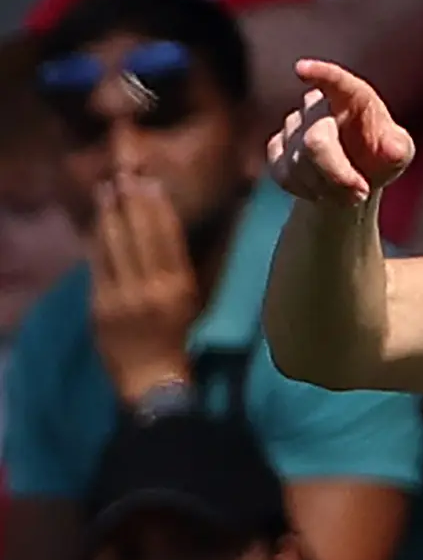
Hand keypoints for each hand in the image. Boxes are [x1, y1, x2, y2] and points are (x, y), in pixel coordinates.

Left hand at [89, 175, 199, 403]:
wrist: (153, 381)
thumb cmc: (178, 341)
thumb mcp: (189, 303)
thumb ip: (177, 272)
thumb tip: (165, 238)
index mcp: (180, 286)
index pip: (168, 237)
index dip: (158, 208)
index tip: (152, 185)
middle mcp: (152, 287)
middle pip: (140, 236)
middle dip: (131, 204)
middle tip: (125, 178)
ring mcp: (123, 296)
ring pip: (115, 246)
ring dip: (110, 215)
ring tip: (106, 192)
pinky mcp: (100, 306)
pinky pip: (97, 267)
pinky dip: (96, 243)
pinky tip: (95, 225)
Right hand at [267, 59, 416, 205]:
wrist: (355, 181)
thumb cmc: (381, 158)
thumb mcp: (398, 153)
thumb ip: (397, 148)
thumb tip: (392, 148)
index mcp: (353, 99)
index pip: (338, 83)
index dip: (321, 75)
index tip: (302, 70)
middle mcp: (319, 106)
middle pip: (316, 141)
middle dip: (337, 173)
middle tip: (361, 192)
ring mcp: (294, 125)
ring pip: (298, 162)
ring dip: (325, 185)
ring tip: (347, 190)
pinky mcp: (276, 147)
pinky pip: (282, 172)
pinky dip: (305, 189)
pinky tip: (321, 189)